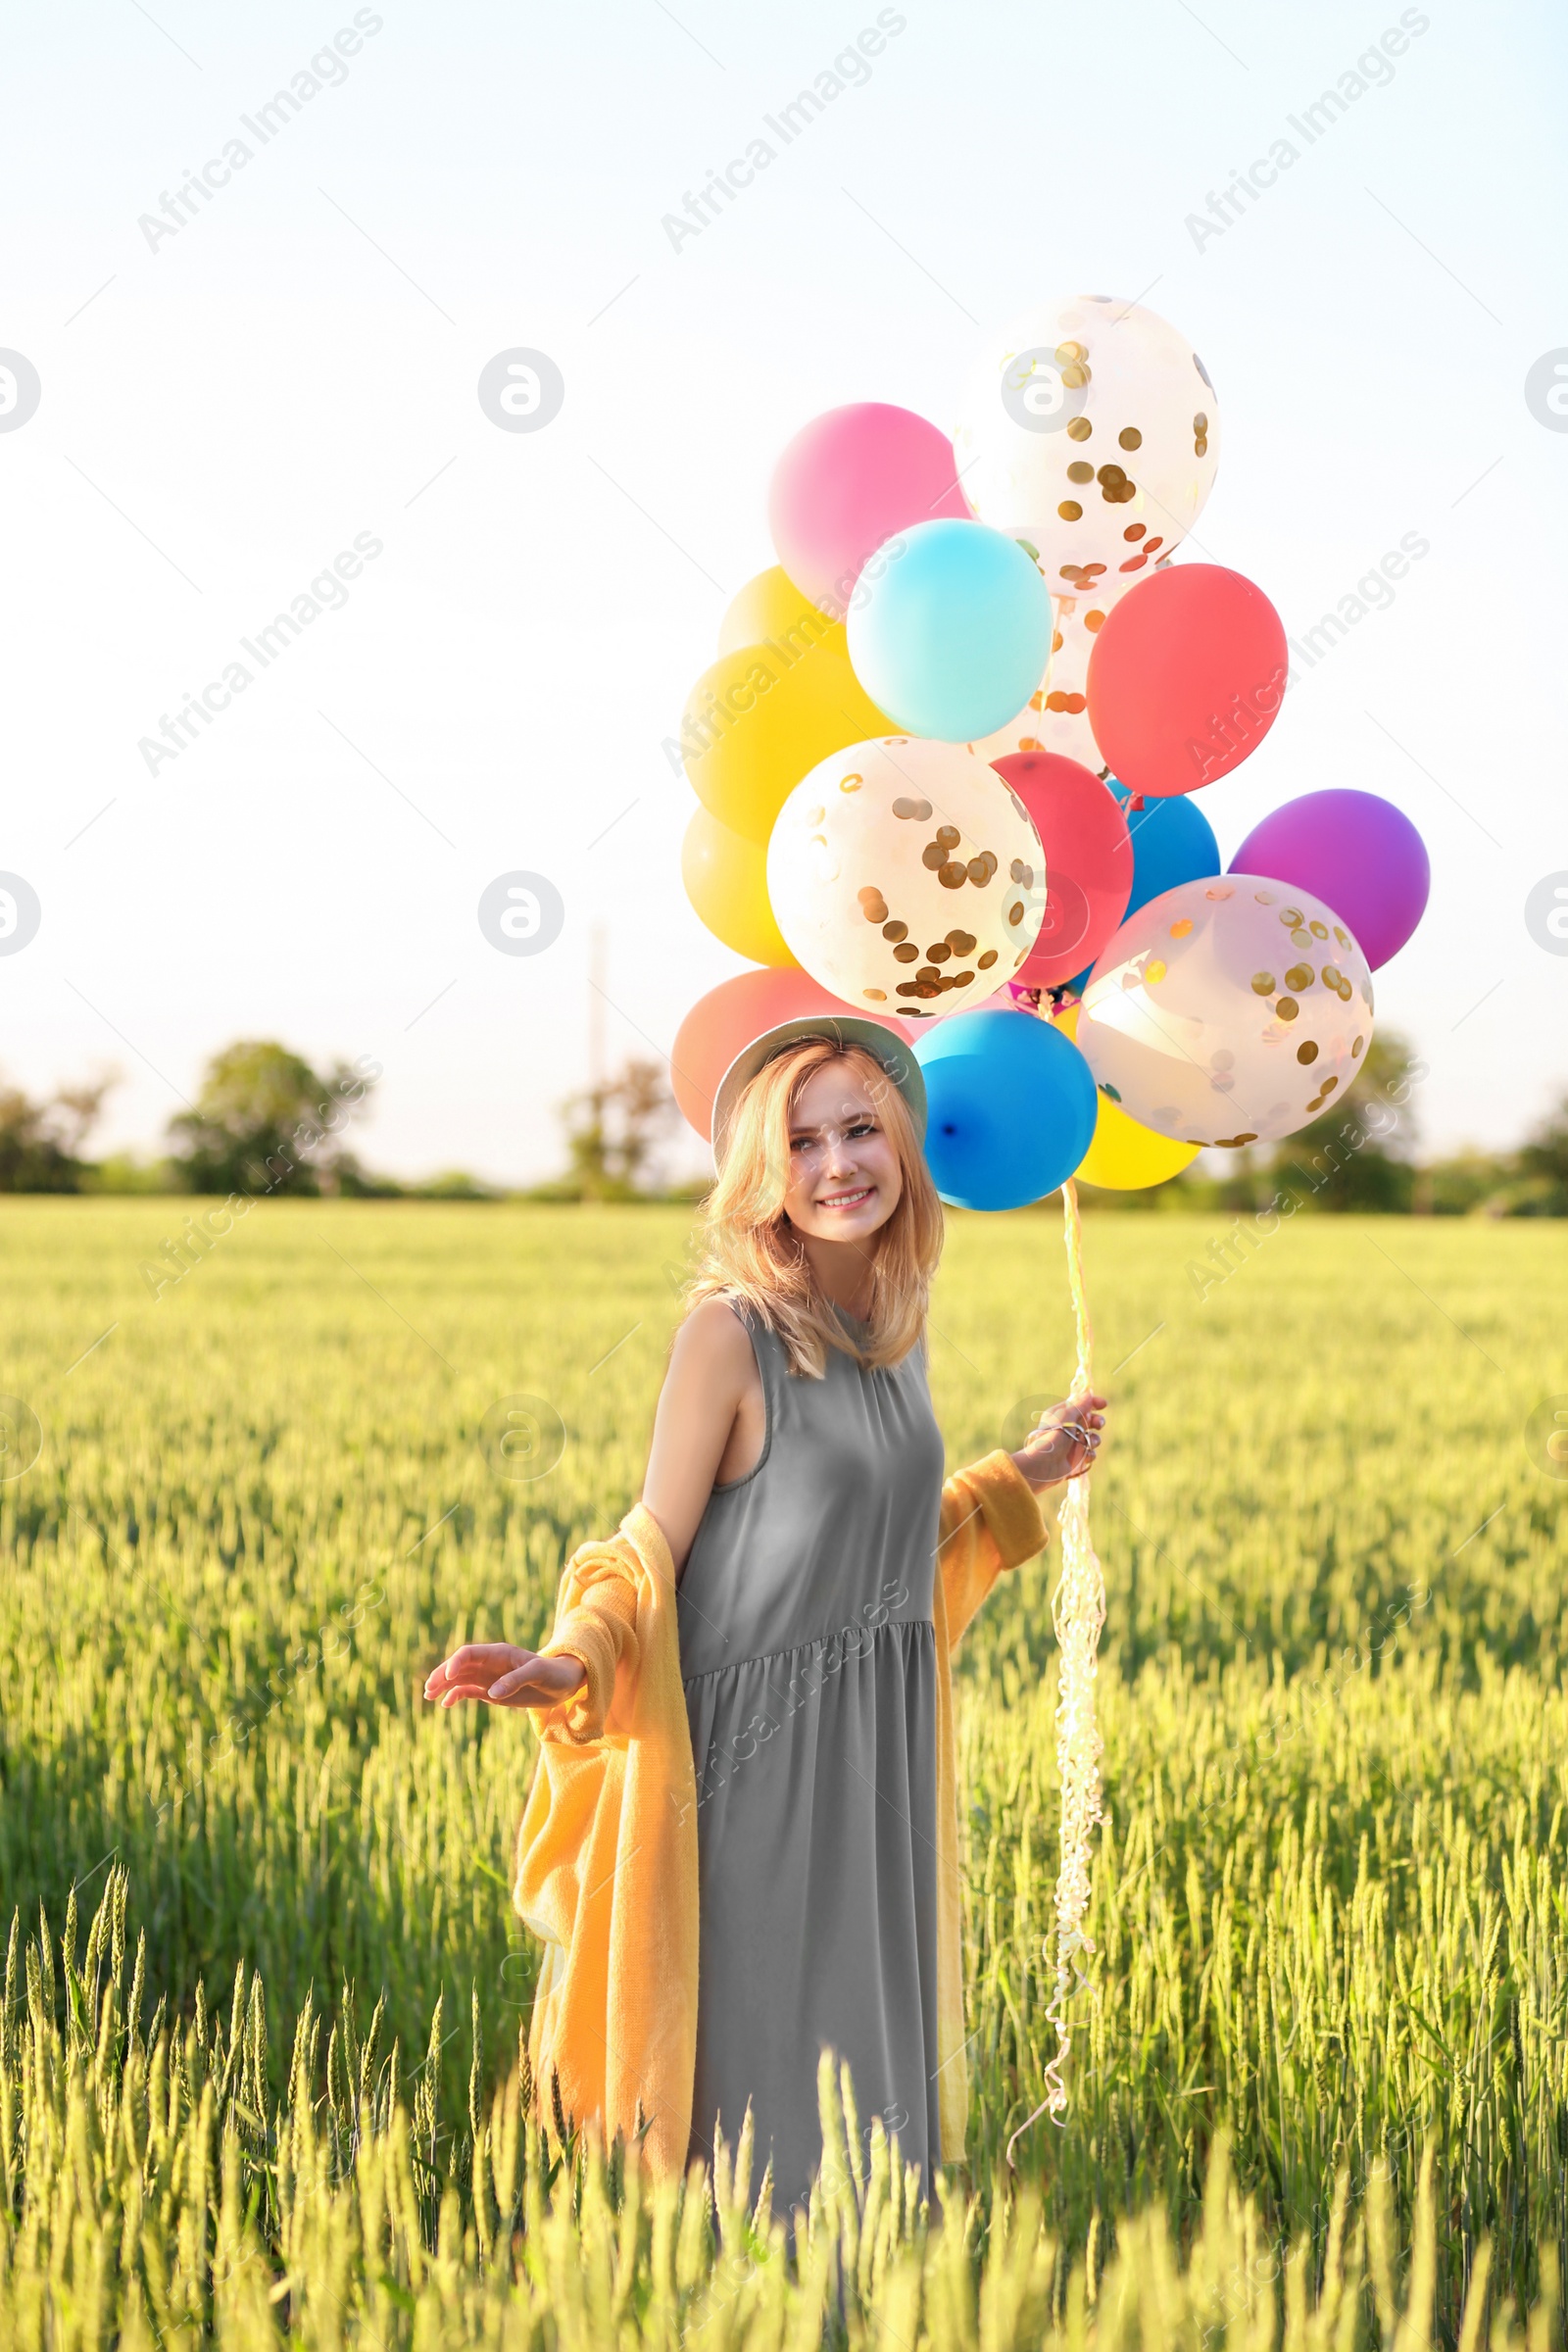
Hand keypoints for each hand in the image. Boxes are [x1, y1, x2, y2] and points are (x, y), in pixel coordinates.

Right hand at [422, 1642, 585, 1710]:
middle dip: (442, 1675)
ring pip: (459, 1678)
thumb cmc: (553, 1674)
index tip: (449, 1676)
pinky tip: (446, 1704)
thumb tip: (491, 1693)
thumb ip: (515, 1680)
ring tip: (428, 1696)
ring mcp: (489, 1677)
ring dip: (443, 1685)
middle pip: (459, 1666)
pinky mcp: (491, 1690)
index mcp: (499, 1653)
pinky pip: (468, 1691)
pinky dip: (455, 1695)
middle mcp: (489, 1663)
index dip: (456, 1662)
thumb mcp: (538, 1675)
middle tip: (428, 1689)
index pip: (469, 1653)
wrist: (563, 1683)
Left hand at [1010, 1392, 1107, 1490]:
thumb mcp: (1066, 1415)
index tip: (1104, 1404)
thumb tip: (1088, 1393)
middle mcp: (1068, 1428)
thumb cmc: (1054, 1435)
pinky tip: (1085, 1455)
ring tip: (1088, 1443)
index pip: (1080, 1405)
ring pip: (1092, 1438)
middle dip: (1097, 1422)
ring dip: (1094, 1439)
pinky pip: (1090, 1453)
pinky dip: (1090, 1453)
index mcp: (1062, 1414)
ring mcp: (1072, 1443)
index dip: (1093, 1403)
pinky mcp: (1076, 1457)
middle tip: (1099, 1424)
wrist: (1045, 1463)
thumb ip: (1079, 1405)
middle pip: (1090, 1421)